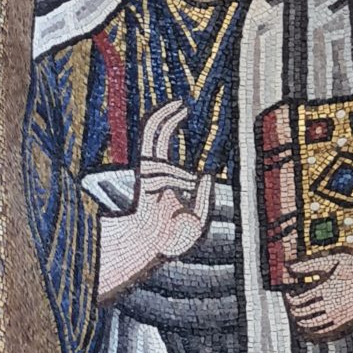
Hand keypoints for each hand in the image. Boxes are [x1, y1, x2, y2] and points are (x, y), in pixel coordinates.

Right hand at [97, 100, 212, 301]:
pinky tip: (190, 184)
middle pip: (152, 133)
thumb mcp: (197, 219)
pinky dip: (176, 175)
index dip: (169, 121)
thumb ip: (204, 198)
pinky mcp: (146, 185)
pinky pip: (159, 170)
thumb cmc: (172, 238)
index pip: (161, 140)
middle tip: (181, 102)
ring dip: (174, 149)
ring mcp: (148, 177)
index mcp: (163, 175)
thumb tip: (206, 174)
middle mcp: (153, 172)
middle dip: (164, 115)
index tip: (182, 108)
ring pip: (154, 147)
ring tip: (186, 148)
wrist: (153, 250)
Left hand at [284, 252, 352, 339]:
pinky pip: (324, 331)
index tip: (287, 294)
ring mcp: (337, 316)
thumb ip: (311, 264)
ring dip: (302, 321)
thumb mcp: (336, 260)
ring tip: (297, 316)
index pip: (301, 299)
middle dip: (294, 310)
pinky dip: (313, 331)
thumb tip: (290, 267)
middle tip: (290, 304)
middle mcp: (329, 305)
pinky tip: (310, 328)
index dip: (291, 298)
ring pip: (313, 323)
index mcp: (326, 289)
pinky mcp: (344, 322)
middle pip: (304, 312)